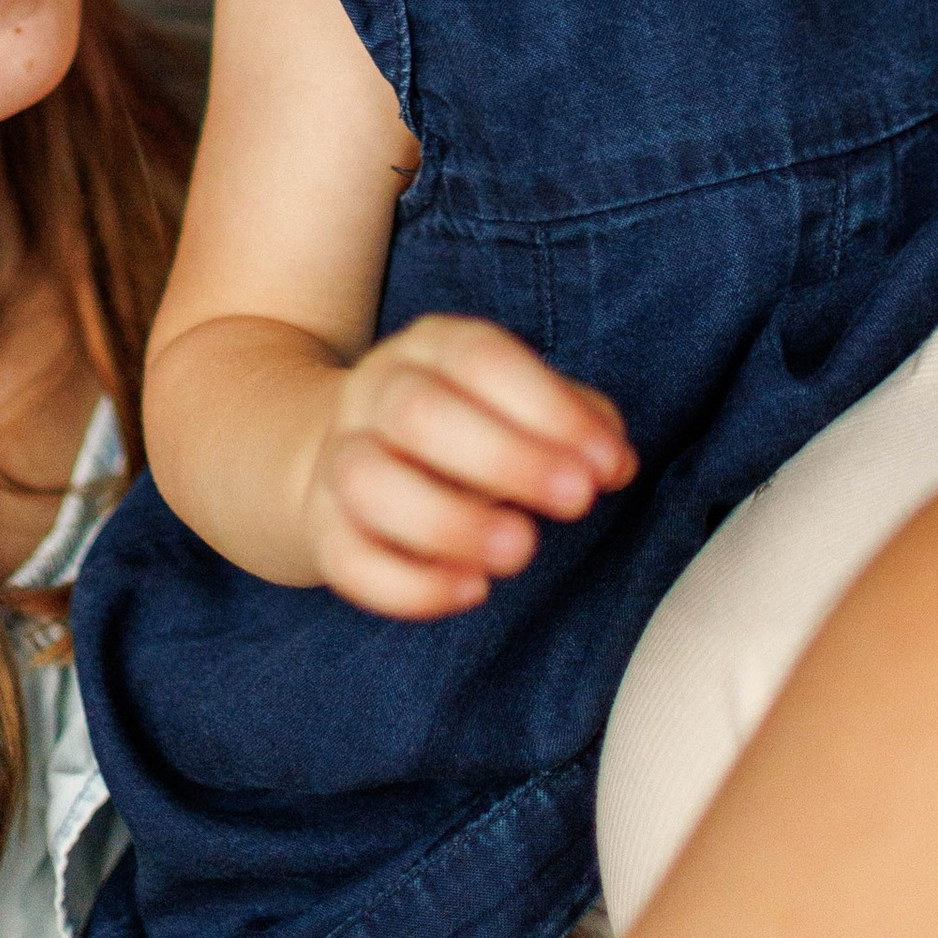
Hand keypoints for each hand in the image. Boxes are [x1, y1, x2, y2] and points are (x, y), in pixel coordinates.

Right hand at [302, 317, 633, 617]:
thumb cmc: (466, 429)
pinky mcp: (323, 531)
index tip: (606, 465)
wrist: (342, 451)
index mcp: (432, 348)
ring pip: (369, 482)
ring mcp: (341, 460)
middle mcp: (377, 394)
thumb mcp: (518, 402)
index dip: (548, 408)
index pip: (480, 357)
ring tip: (520, 550)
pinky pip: (349, 560)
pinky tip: (471, 590)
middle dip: (506, 459)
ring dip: (449, 521)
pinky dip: (409, 584)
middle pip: (418, 412)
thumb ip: (575, 422)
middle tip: (577, 502)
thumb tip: (614, 462)